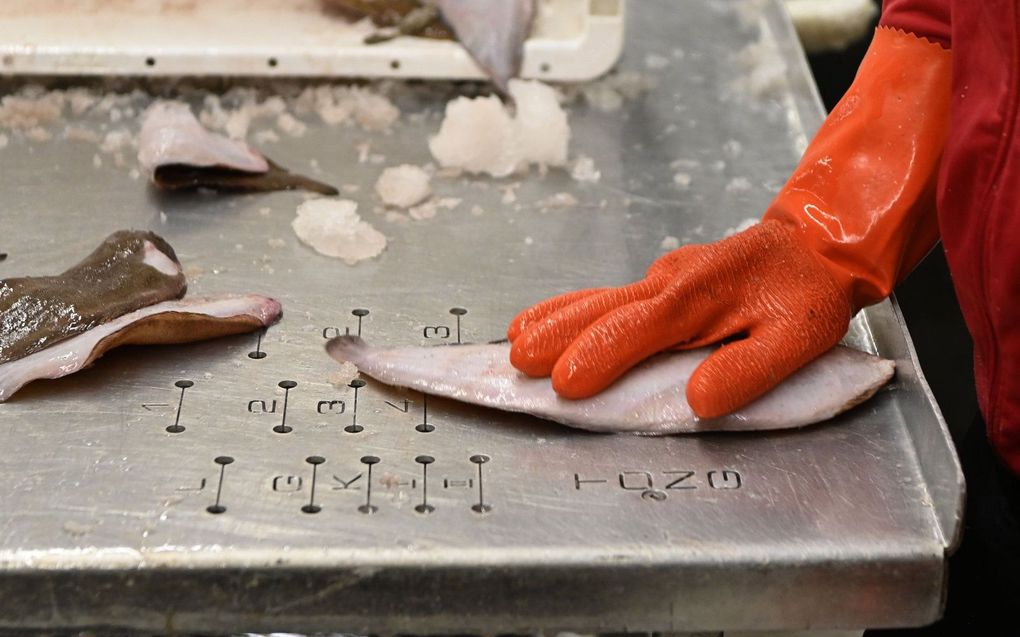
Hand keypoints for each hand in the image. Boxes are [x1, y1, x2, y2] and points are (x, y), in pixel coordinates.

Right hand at [508, 220, 851, 417]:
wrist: (815, 245)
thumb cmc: (806, 296)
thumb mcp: (798, 341)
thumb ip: (747, 370)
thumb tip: (698, 400)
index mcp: (698, 299)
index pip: (636, 330)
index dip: (597, 357)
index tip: (564, 383)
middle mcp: (670, 281)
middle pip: (602, 310)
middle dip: (556, 335)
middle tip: (517, 362)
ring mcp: (662, 275)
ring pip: (597, 297)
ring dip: (554, 318)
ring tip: (514, 339)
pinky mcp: (661, 278)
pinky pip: (607, 292)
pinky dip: (570, 305)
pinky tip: (547, 316)